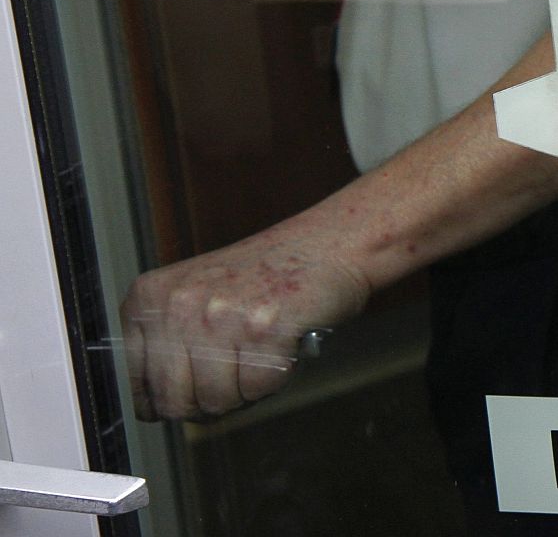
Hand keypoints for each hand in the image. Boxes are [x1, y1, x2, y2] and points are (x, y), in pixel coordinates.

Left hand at [121, 225, 369, 419]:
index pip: (134, 381)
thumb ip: (165, 344)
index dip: (163, 401)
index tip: (184, 396)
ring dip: (243, 392)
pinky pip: (258, 389)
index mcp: (150, 296)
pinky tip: (279, 349)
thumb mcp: (194, 297)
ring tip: (256, 359)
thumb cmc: (262, 278)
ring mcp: (221, 314)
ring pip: (216, 400)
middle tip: (231, 382)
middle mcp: (178, 303)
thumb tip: (152, 410)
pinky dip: (274, 380)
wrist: (324, 246)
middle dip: (206, 404)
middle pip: (174, 400)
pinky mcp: (264, 328)